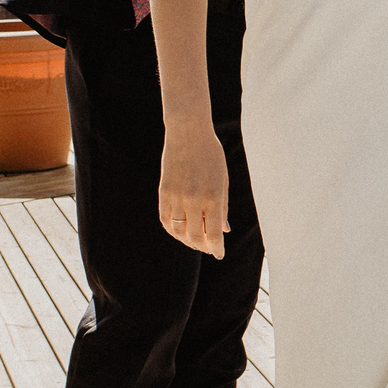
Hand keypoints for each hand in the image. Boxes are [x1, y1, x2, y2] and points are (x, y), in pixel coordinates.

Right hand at [157, 125, 231, 257]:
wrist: (188, 133)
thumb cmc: (211, 155)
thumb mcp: (222, 180)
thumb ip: (223, 207)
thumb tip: (224, 230)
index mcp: (213, 197)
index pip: (214, 234)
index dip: (217, 248)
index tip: (219, 254)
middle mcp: (193, 200)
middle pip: (195, 237)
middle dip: (203, 247)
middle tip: (208, 248)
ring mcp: (176, 197)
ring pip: (178, 232)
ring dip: (186, 241)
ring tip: (194, 241)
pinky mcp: (163, 192)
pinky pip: (165, 220)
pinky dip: (172, 230)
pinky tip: (179, 231)